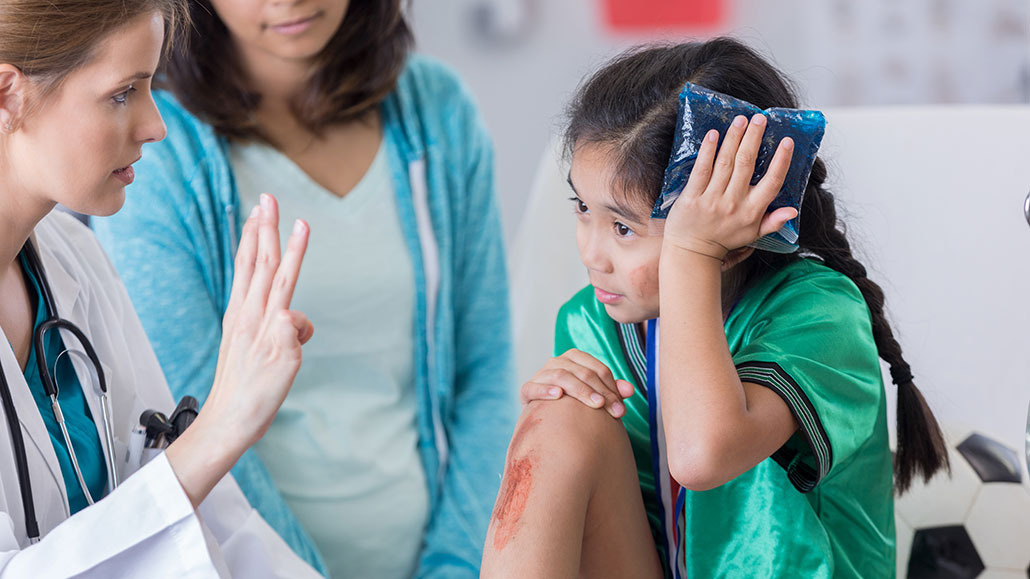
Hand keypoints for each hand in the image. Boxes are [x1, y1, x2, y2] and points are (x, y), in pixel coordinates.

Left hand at [167, 193, 310, 506]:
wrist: (227, 421)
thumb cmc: (257, 399)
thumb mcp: (282, 370)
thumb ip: (288, 336)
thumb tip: (293, 315)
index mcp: (263, 322)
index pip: (282, 276)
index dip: (294, 249)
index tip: (301, 220)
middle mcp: (248, 314)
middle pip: (260, 263)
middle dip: (265, 229)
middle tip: (268, 198)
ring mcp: (240, 319)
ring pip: (248, 270)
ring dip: (254, 240)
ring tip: (256, 216)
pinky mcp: (236, 328)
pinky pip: (242, 286)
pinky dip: (246, 265)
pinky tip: (248, 261)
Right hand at [520, 349, 633, 417]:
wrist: (545, 414)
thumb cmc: (573, 402)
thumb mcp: (593, 395)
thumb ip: (611, 391)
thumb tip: (630, 390)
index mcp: (575, 359)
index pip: (598, 369)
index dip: (612, 388)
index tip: (622, 408)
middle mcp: (557, 362)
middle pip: (583, 372)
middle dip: (601, 392)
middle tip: (615, 412)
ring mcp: (541, 375)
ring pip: (561, 375)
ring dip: (580, 390)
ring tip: (595, 405)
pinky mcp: (527, 390)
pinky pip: (533, 387)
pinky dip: (545, 390)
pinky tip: (558, 396)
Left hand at [663, 114, 796, 259]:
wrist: (692, 252)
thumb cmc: (724, 239)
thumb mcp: (753, 234)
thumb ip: (773, 221)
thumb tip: (793, 210)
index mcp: (752, 212)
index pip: (772, 182)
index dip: (781, 161)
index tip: (787, 141)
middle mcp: (733, 204)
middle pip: (747, 165)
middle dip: (754, 139)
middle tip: (760, 119)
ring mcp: (711, 200)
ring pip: (725, 163)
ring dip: (733, 138)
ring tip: (741, 120)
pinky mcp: (692, 197)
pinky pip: (701, 171)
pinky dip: (707, 152)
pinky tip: (713, 134)